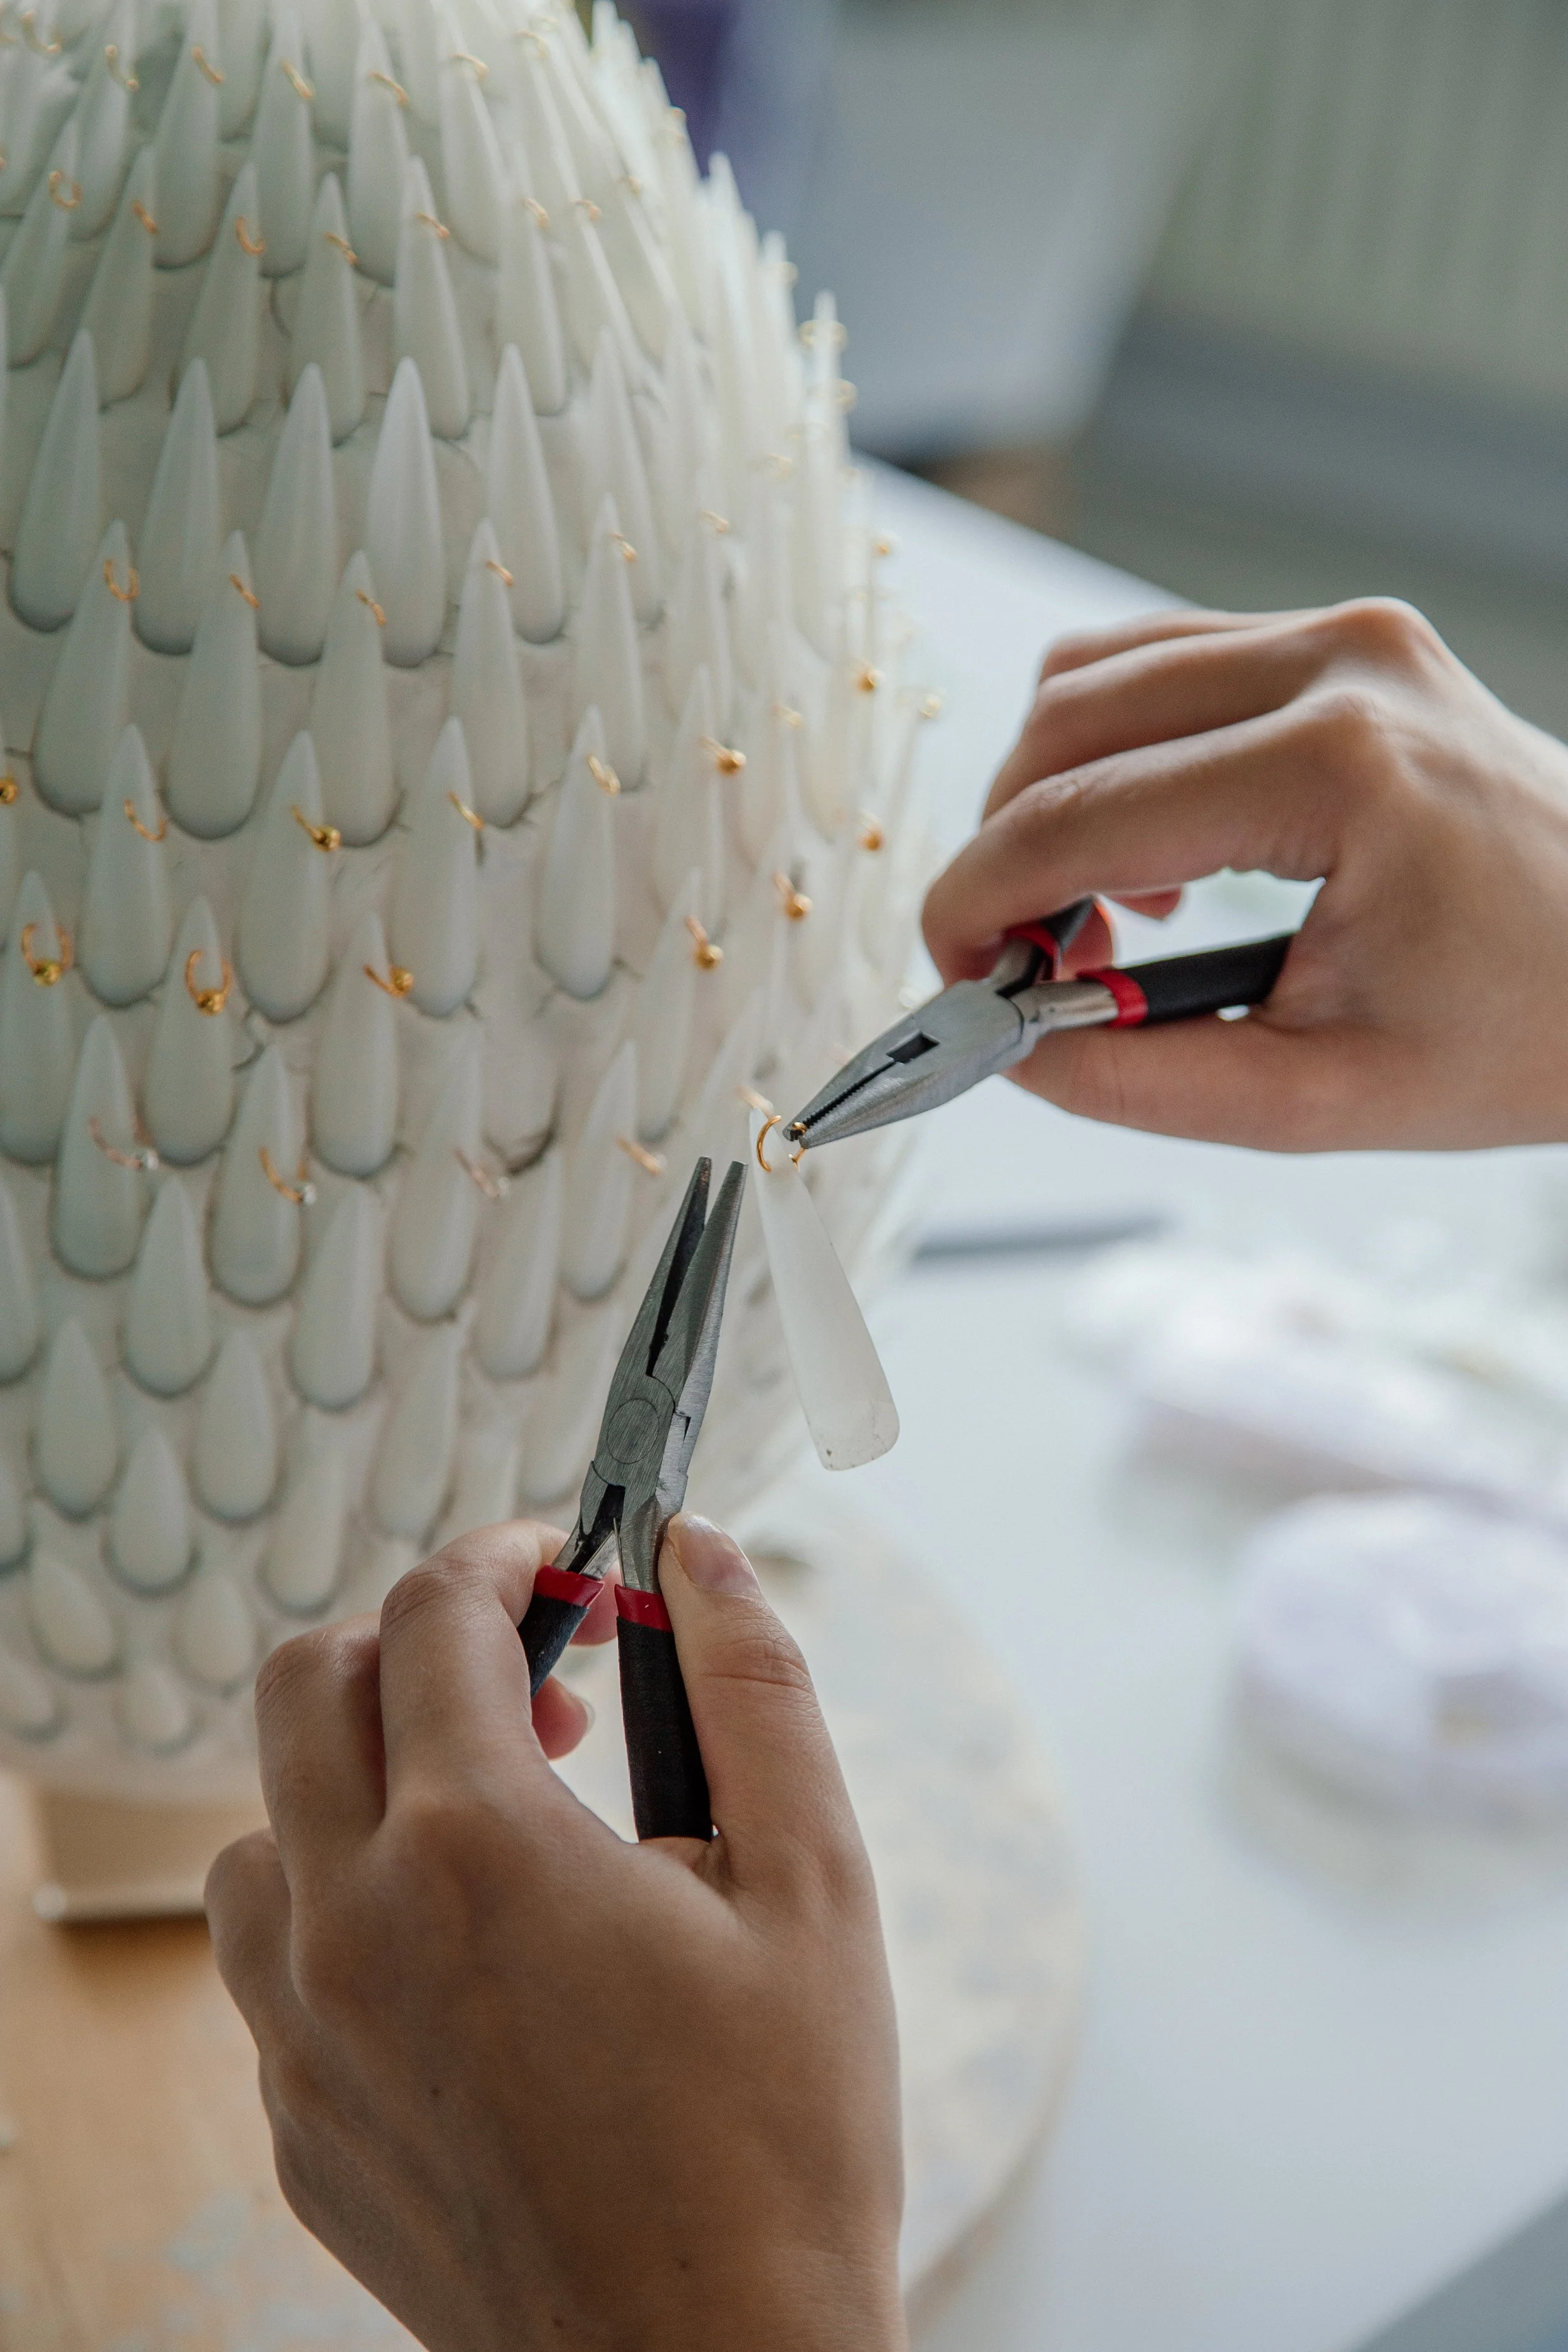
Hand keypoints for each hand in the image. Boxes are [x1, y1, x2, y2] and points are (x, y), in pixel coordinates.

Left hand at [205, 1517, 905, 2351]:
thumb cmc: (782, 2138)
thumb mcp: (813, 1879)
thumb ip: (752, 1685)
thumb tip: (699, 1552)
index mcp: (479, 1847)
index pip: (431, 1617)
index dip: (503, 1557)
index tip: (562, 1561)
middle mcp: (354, 1930)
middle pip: (301, 1689)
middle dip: (408, 1642)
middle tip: (530, 1685)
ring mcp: (306, 2042)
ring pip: (261, 1831)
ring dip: (358, 1785)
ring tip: (493, 1827)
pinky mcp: (301, 2133)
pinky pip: (274, 1968)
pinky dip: (347, 1914)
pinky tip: (469, 1963)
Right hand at [922, 598, 1567, 1149]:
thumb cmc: (1532, 1026)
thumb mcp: (1325, 1098)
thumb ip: (1144, 1080)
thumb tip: (1008, 1049)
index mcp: (1341, 768)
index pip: (1083, 817)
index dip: (978, 903)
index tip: (950, 977)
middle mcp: (1342, 662)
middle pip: (1066, 722)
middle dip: (1003, 849)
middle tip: (1015, 964)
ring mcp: (1348, 633)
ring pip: (1098, 674)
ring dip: (1049, 794)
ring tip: (1088, 918)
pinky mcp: (1344, 639)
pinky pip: (1163, 663)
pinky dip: (1112, 753)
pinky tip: (1148, 854)